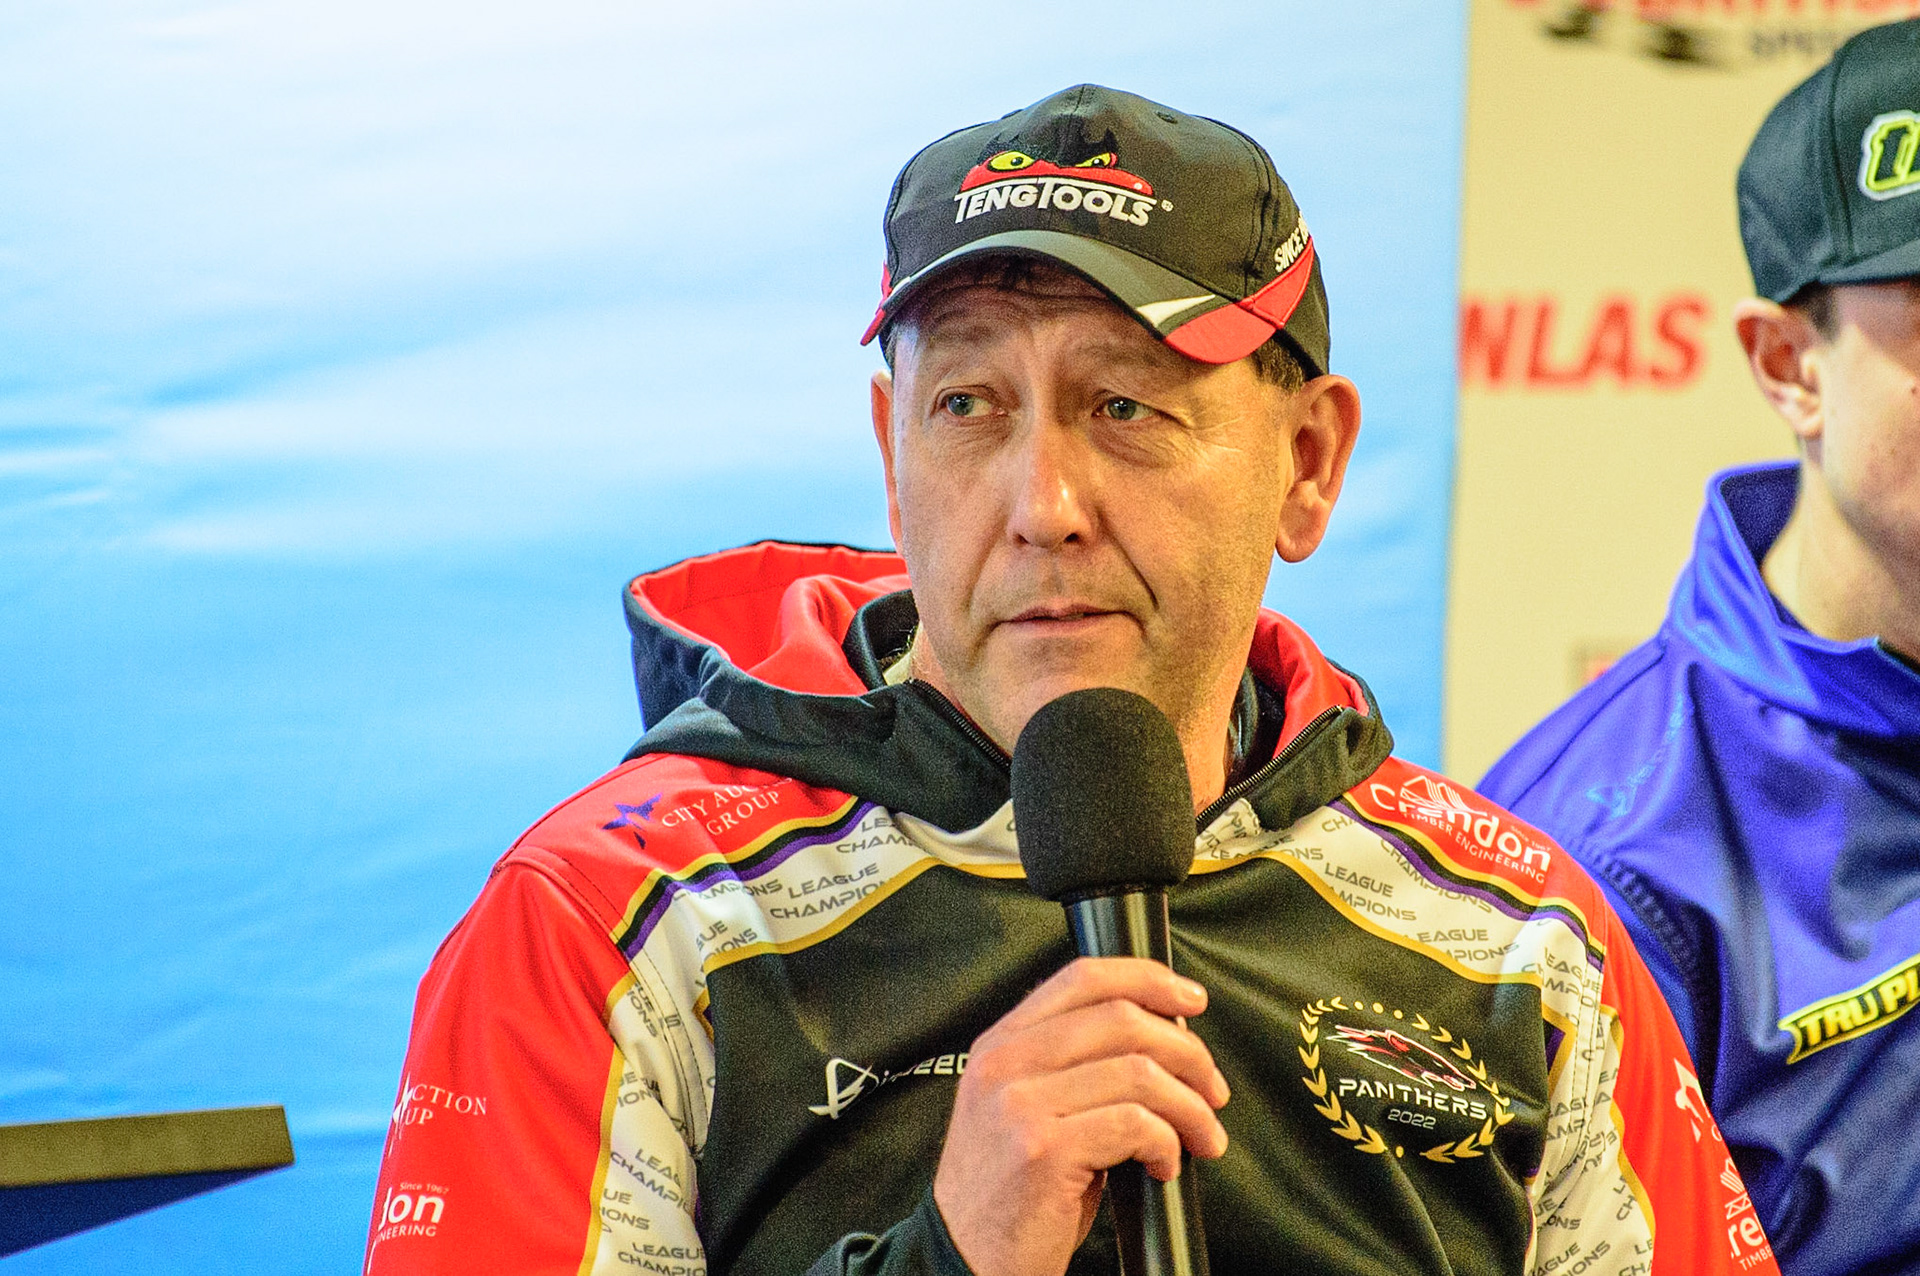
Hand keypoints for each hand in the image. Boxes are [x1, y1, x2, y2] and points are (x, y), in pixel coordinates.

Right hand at [931, 956, 1229, 1275]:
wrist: (966, 1260)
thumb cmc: (1010, 1193)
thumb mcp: (1027, 1111)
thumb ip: (1076, 1067)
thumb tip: (1163, 1042)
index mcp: (1000, 1044)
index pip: (1083, 977)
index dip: (1148, 979)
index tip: (1191, 1001)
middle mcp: (1004, 1064)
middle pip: (1122, 1019)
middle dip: (1188, 1053)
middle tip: (1213, 1091)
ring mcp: (1019, 1105)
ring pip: (1139, 1072)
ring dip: (1190, 1107)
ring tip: (1201, 1137)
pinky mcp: (1043, 1150)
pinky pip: (1135, 1124)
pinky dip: (1167, 1143)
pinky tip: (1164, 1165)